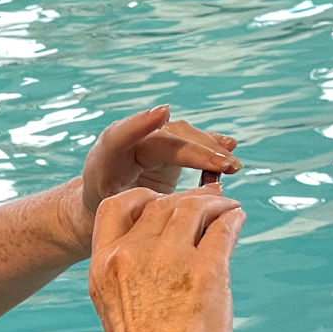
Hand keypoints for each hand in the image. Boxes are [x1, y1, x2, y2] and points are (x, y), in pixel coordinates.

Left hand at [69, 107, 240, 247]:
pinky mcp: (167, 147)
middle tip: (224, 164)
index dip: (140, 125)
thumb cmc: (104, 215)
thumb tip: (173, 212)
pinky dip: (210, 145)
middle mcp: (128, 143)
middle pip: (165, 138)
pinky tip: (230, 145)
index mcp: (107, 160)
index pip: (121, 137)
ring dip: (210, 148)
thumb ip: (138, 212)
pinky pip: (191, 142)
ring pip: (182, 136)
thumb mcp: (112, 219)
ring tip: (232, 164)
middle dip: (196, 150)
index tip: (163, 112)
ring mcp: (149, 141)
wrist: (100, 203)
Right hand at [88, 183, 245, 331]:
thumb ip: (133, 272)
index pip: (117, 205)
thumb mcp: (117, 304)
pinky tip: (238, 219)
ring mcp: (169, 258)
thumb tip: (170, 247)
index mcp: (105, 263)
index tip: (162, 204)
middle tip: (209, 202)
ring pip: (193, 208)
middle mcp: (132, 253)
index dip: (143, 198)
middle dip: (187, 200)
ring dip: (215, 204)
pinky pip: (223, 227)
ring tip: (228, 208)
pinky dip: (233, 217)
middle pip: (161, 204)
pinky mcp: (205, 270)